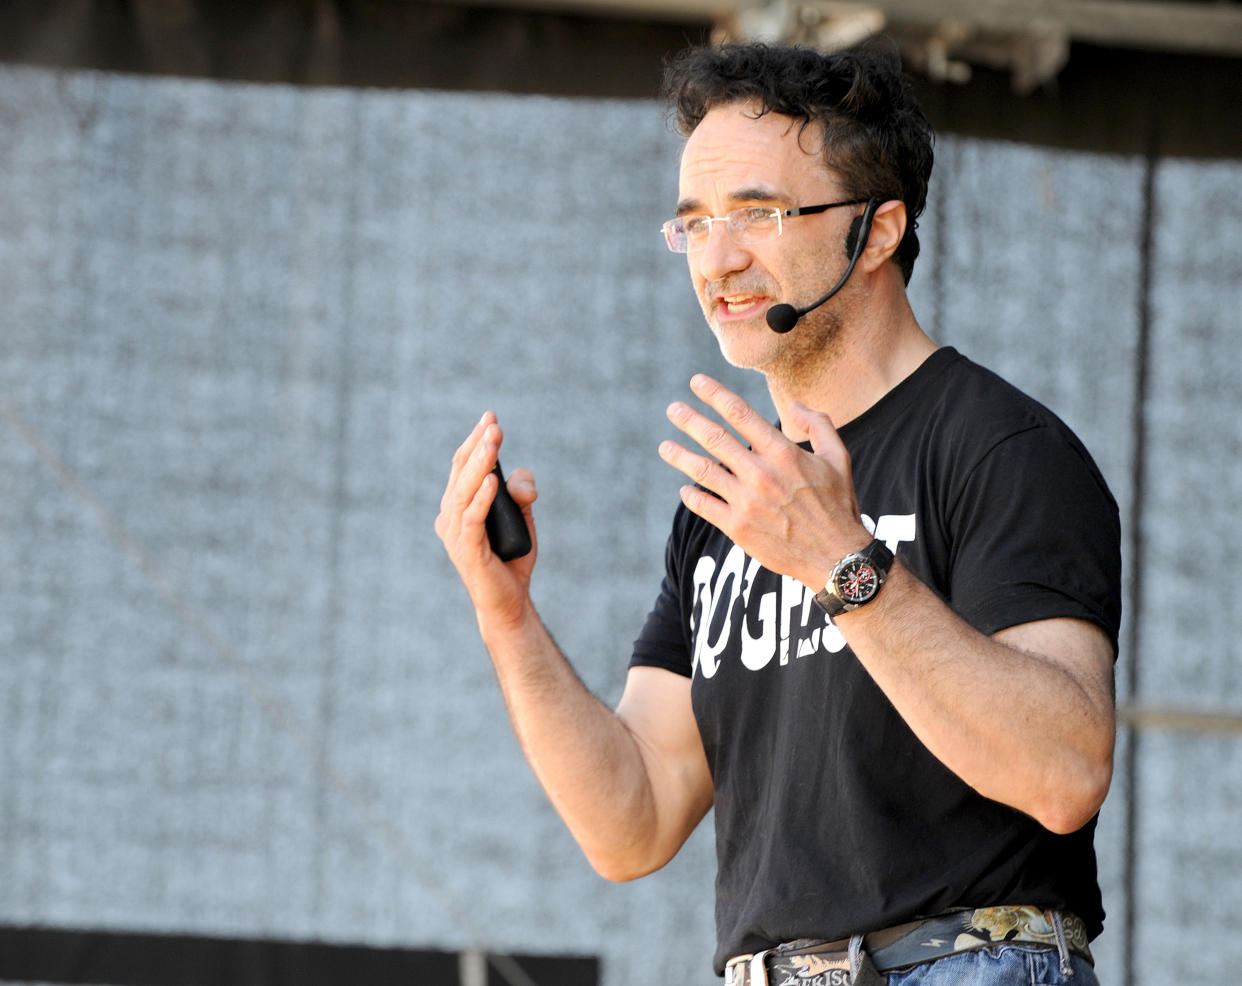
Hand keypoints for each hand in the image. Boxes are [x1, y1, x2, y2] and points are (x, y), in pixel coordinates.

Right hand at [435, 412, 537, 628]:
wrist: (509, 602)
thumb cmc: (511, 558)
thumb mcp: (522, 517)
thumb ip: (521, 493)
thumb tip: (518, 479)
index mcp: (457, 508)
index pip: (463, 467)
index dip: (475, 440)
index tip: (491, 417)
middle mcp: (450, 518)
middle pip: (461, 473)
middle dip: (478, 445)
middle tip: (493, 423)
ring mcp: (455, 535)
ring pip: (463, 491)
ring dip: (480, 465)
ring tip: (492, 442)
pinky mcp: (466, 551)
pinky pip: (473, 519)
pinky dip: (482, 498)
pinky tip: (493, 480)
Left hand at [658, 375, 870, 588]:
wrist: (836, 558)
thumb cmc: (837, 505)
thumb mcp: (838, 458)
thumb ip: (818, 424)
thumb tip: (794, 405)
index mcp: (783, 452)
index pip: (740, 413)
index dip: (714, 394)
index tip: (696, 382)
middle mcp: (760, 473)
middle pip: (714, 438)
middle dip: (689, 420)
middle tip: (672, 409)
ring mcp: (746, 501)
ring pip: (702, 471)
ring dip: (679, 456)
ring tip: (664, 447)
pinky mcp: (737, 527)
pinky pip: (704, 505)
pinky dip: (691, 495)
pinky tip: (685, 489)